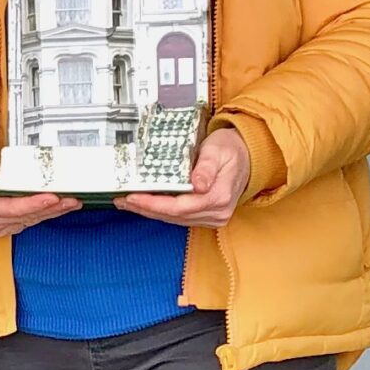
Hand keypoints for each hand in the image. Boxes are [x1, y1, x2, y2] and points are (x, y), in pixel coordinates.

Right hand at [0, 151, 80, 237]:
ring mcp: (0, 225)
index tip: (52, 197)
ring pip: (32, 220)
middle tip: (72, 199)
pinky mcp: (9, 224)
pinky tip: (61, 207)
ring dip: (54, 212)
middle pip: (27, 216)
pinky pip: (31, 220)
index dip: (33, 204)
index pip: (12, 208)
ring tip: (73, 202)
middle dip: (51, 208)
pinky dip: (47, 213)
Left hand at [117, 127, 251, 228]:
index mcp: (219, 196)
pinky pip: (180, 217)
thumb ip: (206, 167)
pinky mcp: (208, 215)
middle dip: (145, 209)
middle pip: (174, 216)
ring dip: (150, 211)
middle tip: (121, 200)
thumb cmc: (231, 149)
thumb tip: (197, 185)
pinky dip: (161, 211)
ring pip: (175, 219)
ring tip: (127, 203)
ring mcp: (214, 216)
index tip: (133, 197)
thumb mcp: (217, 150)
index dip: (154, 204)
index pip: (180, 207)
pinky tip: (146, 205)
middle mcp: (217, 211)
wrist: (247, 155)